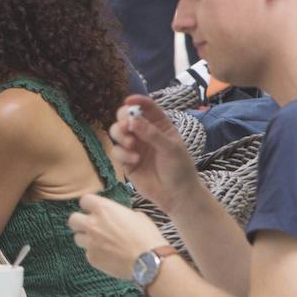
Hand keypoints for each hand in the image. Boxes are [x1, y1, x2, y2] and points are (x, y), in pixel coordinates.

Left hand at [66, 193, 168, 279]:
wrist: (149, 261)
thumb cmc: (147, 237)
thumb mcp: (137, 216)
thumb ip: (120, 214)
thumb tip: (118, 217)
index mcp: (104, 209)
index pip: (84, 200)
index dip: (89, 205)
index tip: (94, 209)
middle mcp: (92, 224)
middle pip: (73, 220)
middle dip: (80, 222)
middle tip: (90, 226)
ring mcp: (90, 242)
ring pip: (78, 238)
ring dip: (87, 239)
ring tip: (101, 243)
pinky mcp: (92, 258)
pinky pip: (88, 254)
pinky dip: (95, 254)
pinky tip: (108, 256)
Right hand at [107, 96, 202, 214]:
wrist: (176, 195)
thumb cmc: (180, 169)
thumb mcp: (170, 148)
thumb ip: (151, 134)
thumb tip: (132, 121)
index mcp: (159, 125)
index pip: (146, 107)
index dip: (137, 101)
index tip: (129, 102)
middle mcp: (144, 133)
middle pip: (126, 117)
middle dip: (123, 119)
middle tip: (127, 127)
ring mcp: (134, 146)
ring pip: (116, 132)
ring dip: (120, 135)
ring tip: (131, 145)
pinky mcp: (126, 161)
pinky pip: (116, 151)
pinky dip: (122, 153)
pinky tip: (134, 160)